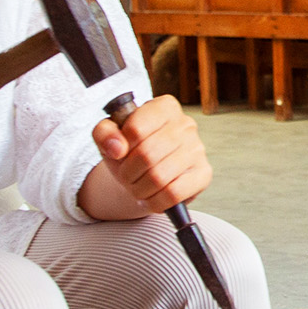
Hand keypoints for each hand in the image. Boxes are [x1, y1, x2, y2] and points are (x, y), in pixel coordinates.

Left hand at [91, 95, 211, 211]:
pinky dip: (156, 202)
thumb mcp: (109, 137)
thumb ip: (104, 134)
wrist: (146, 174)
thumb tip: (117, 148)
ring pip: (159, 177)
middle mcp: (185, 124)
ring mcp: (197, 149)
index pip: (136, 128)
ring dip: (140, 190)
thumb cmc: (130, 151)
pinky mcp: (203, 174)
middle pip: (146, 155)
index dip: (121, 147)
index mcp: (164, 107)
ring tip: (137, 188)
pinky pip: (174, 193)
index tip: (120, 153)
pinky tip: (151, 198)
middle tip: (126, 176)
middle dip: (128, 173)